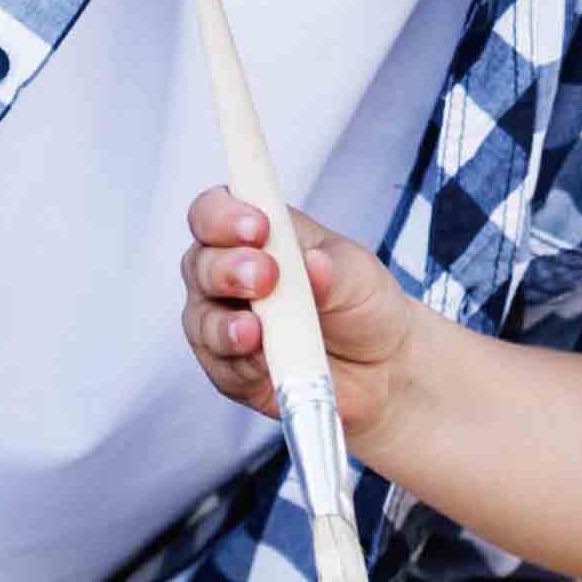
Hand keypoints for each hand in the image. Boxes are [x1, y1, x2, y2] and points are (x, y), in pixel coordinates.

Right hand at [180, 186, 416, 443]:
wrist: (382, 365)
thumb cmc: (362, 303)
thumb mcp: (359, 275)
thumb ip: (333, 269)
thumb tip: (313, 263)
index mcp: (257, 234)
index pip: (215, 211)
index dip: (224, 215)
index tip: (257, 228)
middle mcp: (228, 275)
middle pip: (200, 264)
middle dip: (228, 269)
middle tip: (264, 277)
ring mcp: (224, 323)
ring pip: (201, 320)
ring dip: (225, 324)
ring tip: (254, 331)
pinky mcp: (231, 370)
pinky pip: (221, 367)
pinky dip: (241, 364)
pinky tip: (262, 362)